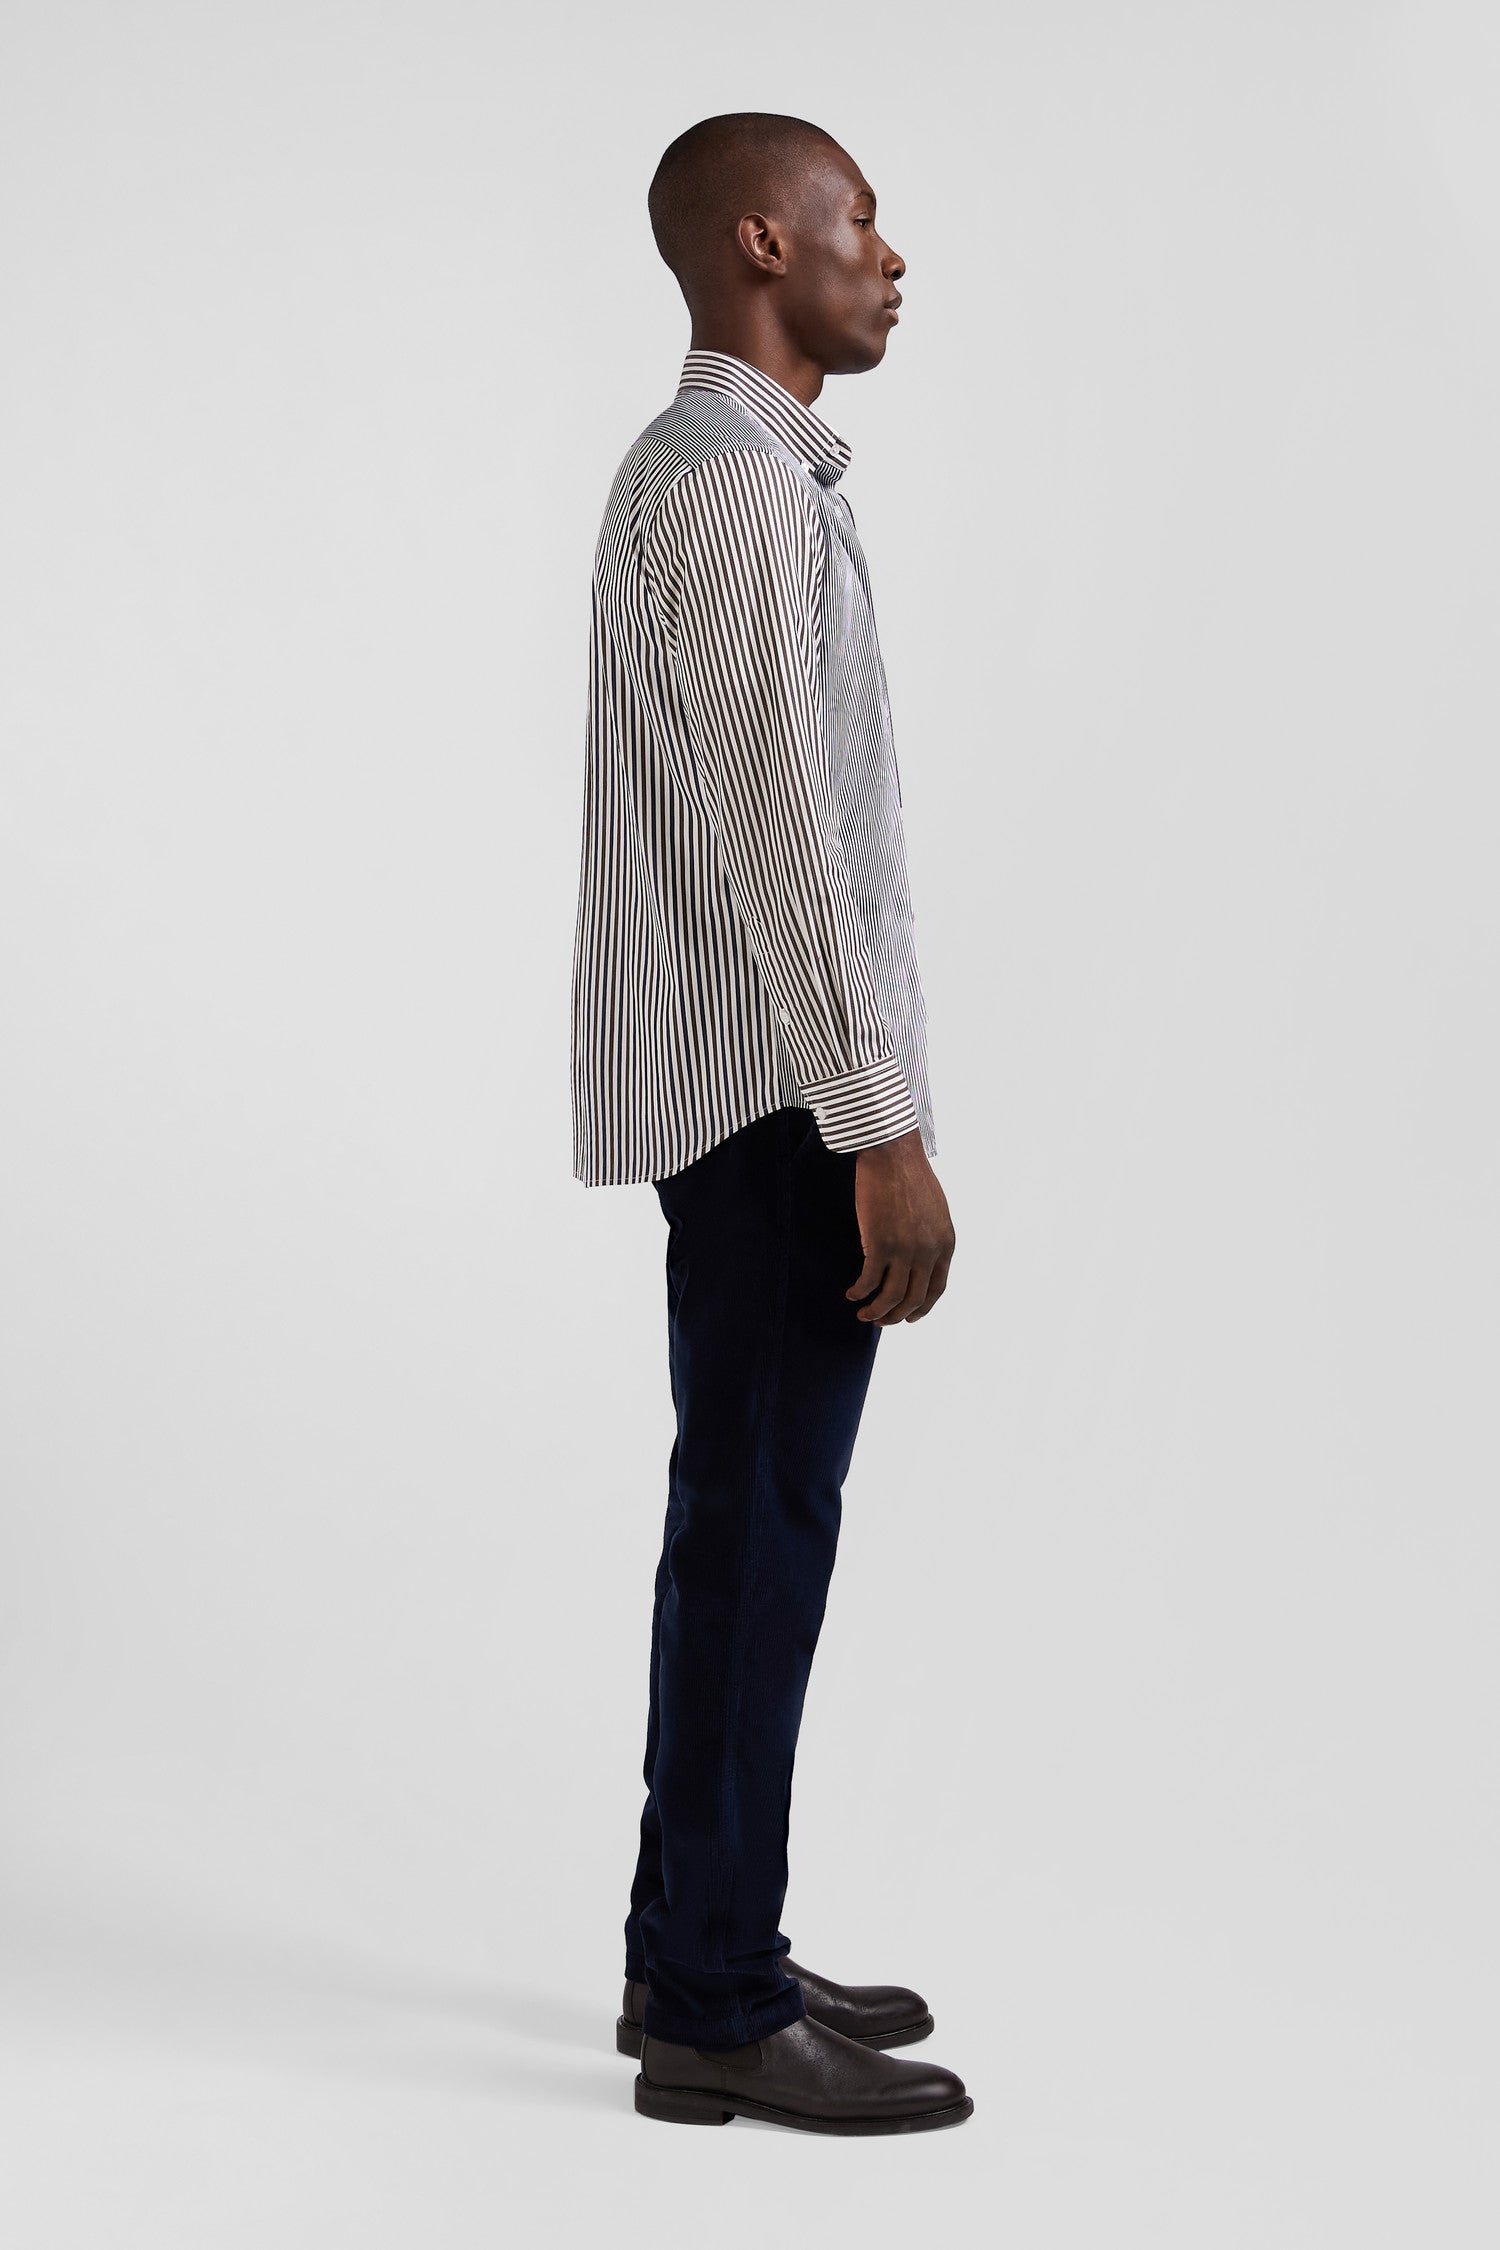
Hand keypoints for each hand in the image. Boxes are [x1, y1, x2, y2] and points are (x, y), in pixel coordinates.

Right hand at [845, 1128, 955, 1323]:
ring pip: (891, 1297)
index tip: (909, 1317)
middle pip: (913, 1299)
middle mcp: (928, 1252)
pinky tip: (851, 1293)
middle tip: (881, 1321)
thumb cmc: (911, 1176)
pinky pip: (869, 1280)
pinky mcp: (879, 1244)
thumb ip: (932, 1238)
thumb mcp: (935, 1211)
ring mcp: (904, 1250)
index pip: (936, 1289)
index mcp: (945, 1244)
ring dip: (877, 1312)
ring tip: (864, 1314)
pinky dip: (859, 1291)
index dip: (922, 1308)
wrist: (893, 1155)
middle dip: (896, 1316)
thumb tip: (919, 1258)